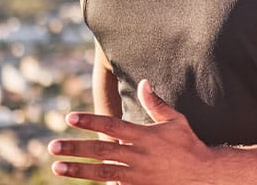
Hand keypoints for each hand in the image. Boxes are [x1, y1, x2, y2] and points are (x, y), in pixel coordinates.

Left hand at [51, 79, 214, 183]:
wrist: (204, 175)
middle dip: (75, 148)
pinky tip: (83, 183)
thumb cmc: (189, 145)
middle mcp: (138, 155)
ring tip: (58, 167)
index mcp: (144, 136)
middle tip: (53, 146)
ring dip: (79, 170)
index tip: (70, 117)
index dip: (90, 120)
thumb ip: (156, 103)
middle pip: (101, 150)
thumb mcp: (176, 121)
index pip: (111, 125)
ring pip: (102, 171)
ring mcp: (137, 175)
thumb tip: (143, 82)